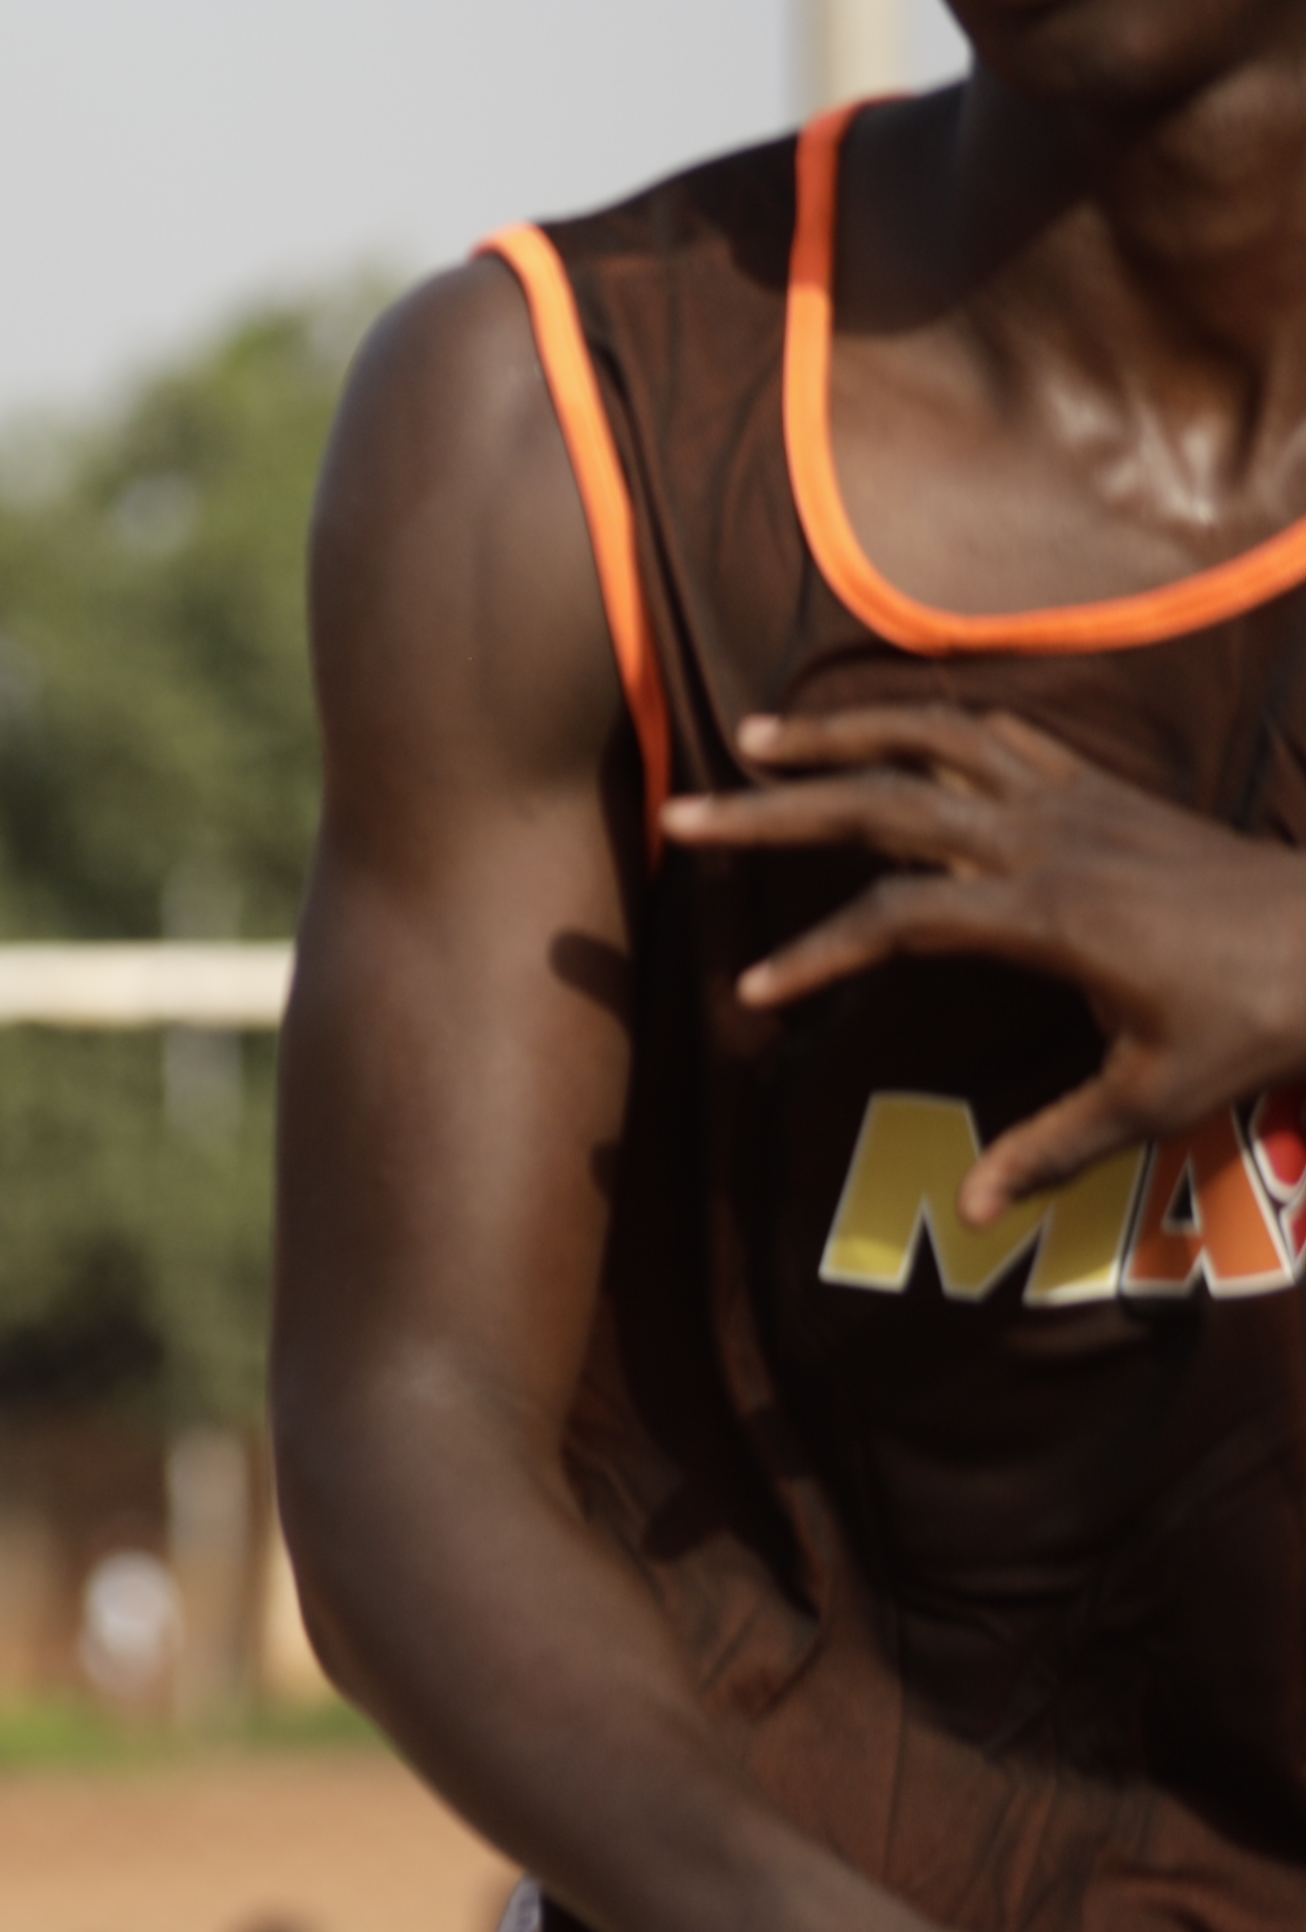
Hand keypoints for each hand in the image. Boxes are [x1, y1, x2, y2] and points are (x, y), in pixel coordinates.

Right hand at [664, 706, 1305, 1210]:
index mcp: (1047, 910)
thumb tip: (968, 1209)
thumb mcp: (1156, 1096)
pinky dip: (931, 722)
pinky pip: (1000, 733)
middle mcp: (1048, 836)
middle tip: (684, 814)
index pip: (895, 914)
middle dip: (776, 808)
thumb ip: (1053, 1144)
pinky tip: (891, 733)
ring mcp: (1079, 799)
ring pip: (937, 737)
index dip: (815, 953)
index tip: (751, 996)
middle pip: (884, 800)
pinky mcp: (1107, 788)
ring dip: (844, 734)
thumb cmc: (1261, 1017)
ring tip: (764, 736)